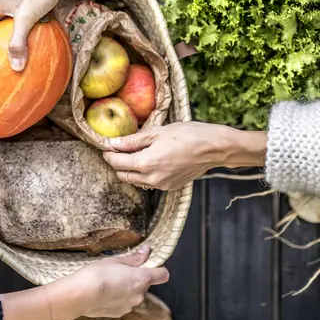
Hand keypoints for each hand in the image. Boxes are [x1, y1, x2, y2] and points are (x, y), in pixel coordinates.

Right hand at [0, 0, 116, 70]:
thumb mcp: (25, 19)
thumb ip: (19, 43)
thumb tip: (15, 66)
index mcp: (1, 3)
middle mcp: (12, 1)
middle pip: (1, 20)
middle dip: (1, 36)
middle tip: (4, 51)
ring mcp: (28, 0)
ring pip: (21, 20)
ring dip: (23, 33)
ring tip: (26, 49)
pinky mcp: (43, 0)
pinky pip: (38, 17)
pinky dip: (41, 27)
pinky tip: (48, 38)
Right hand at [0, 245, 168, 319]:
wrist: (78, 296)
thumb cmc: (96, 274)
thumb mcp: (116, 260)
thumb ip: (134, 258)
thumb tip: (147, 251)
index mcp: (142, 280)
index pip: (163, 275)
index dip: (158, 268)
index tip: (148, 262)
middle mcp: (139, 295)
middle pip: (146, 284)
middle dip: (137, 277)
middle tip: (121, 269)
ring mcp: (129, 306)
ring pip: (134, 294)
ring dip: (127, 288)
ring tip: (110, 281)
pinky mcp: (118, 313)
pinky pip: (124, 303)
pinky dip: (119, 297)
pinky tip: (105, 292)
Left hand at [103, 122, 267, 190]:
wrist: (213, 148)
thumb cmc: (188, 135)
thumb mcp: (158, 132)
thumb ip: (133, 140)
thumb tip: (112, 143)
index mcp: (146, 162)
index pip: (116, 162)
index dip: (108, 154)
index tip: (106, 146)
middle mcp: (151, 178)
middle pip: (123, 174)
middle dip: (117, 163)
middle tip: (118, 149)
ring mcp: (161, 185)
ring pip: (135, 181)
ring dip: (130, 170)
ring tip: (134, 154)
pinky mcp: (170, 187)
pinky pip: (149, 183)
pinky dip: (144, 174)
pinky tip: (150, 161)